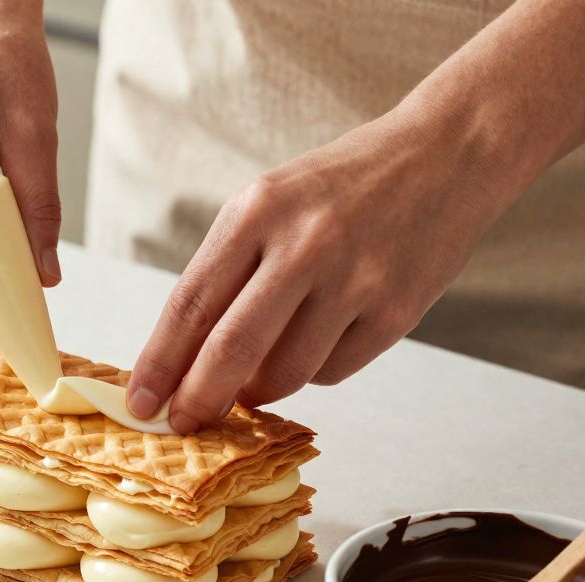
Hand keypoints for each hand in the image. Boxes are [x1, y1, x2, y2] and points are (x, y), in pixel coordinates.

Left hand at [126, 107, 514, 433]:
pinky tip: (320, 339)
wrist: (445, 155)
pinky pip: (333, 372)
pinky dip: (314, 371)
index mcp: (256, 212)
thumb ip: (226, 273)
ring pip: (285, 374)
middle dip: (198, 399)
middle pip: (231, 350)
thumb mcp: (268, 203)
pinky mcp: (395, 312)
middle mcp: (304, 245)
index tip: (140, 403)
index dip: (159, 363)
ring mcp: (355, 280)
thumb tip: (182, 360)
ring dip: (260, 390)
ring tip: (258, 375)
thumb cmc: (340, 186)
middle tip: (183, 424)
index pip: (190, 304)